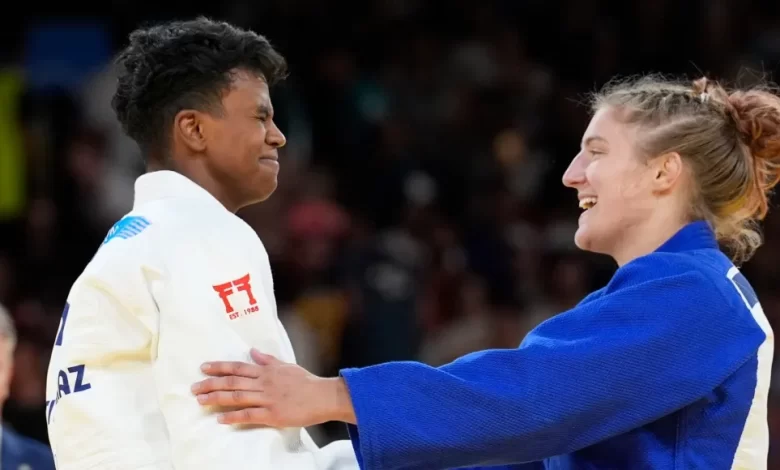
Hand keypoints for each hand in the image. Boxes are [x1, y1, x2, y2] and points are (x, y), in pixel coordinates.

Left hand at [191, 349, 355, 426]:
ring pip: (237, 396)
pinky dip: (233, 416)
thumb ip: (267, 360)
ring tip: (201, 401)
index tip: (203, 368)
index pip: (238, 367)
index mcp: (266, 371)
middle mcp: (264, 382)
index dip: (219, 367)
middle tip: (194, 387)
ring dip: (217, 398)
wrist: (322, 396)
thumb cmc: (306, 381)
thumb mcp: (286, 366)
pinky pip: (249, 414)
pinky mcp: (272, 414)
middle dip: (211, 384)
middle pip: (232, 381)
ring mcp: (267, 398)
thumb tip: (252, 351)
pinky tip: (220, 418)